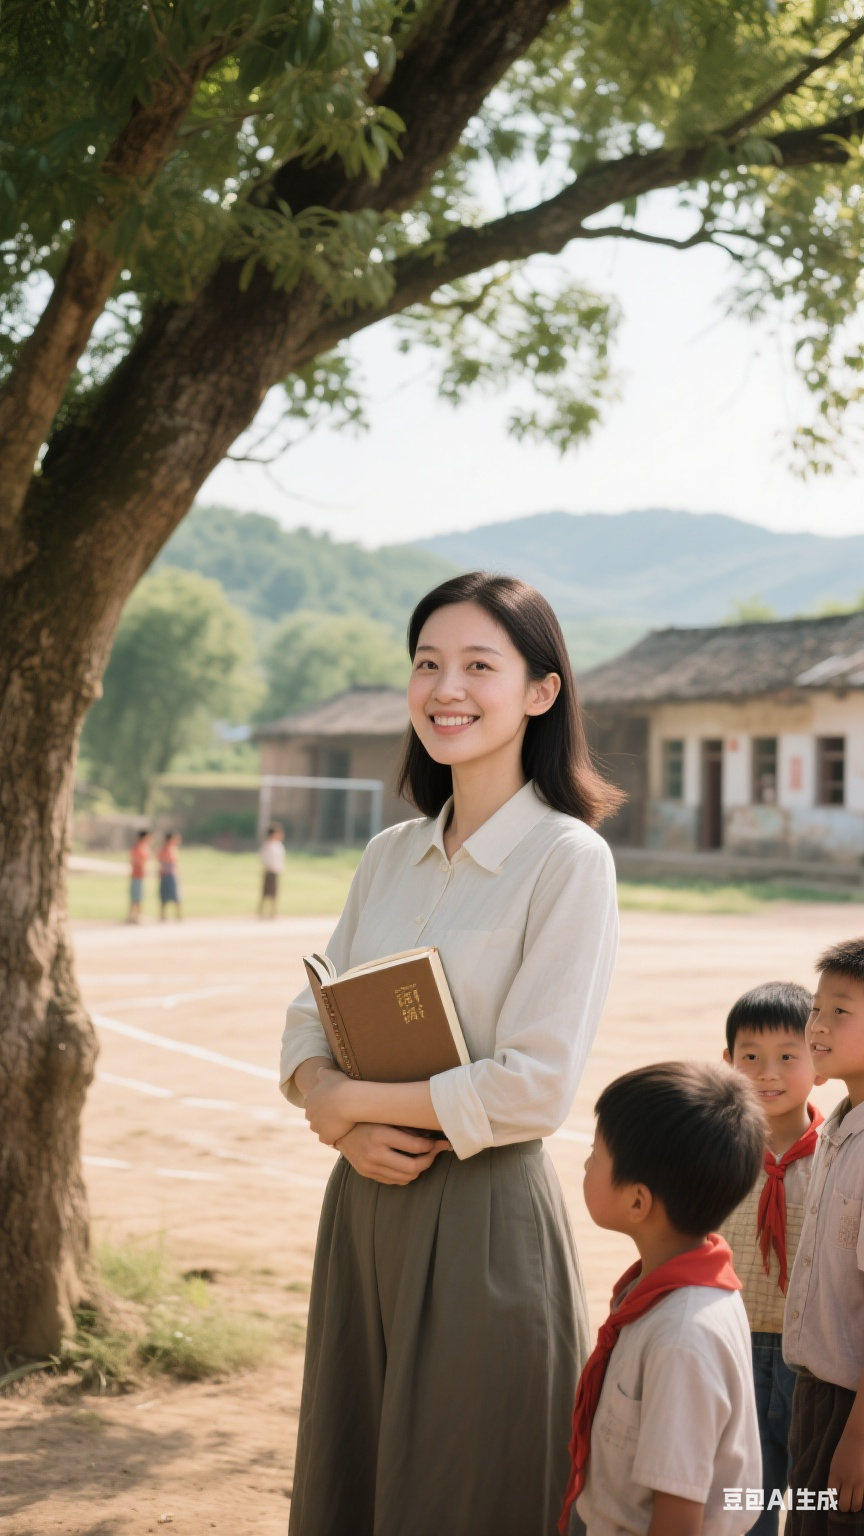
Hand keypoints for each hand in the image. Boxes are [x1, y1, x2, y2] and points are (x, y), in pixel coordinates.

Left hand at [303, 1065, 356, 1144]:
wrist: (349, 1101)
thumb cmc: (341, 1085)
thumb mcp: (330, 1074)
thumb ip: (323, 1073)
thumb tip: (319, 1070)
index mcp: (309, 1100)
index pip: (313, 1106)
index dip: (323, 1106)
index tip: (332, 1106)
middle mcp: (309, 1115)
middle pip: (315, 1119)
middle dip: (324, 1118)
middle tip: (337, 1117)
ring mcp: (317, 1127)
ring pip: (321, 1130)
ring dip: (329, 1129)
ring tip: (341, 1126)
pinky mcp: (326, 1137)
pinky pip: (329, 1140)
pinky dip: (334, 1138)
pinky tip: (342, 1133)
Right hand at [334, 1124, 451, 1184]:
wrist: (339, 1128)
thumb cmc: (368, 1117)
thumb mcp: (387, 1116)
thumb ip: (408, 1128)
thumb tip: (432, 1137)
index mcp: (381, 1135)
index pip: (416, 1147)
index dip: (432, 1146)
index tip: (439, 1142)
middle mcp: (374, 1154)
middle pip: (413, 1167)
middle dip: (429, 1160)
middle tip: (435, 1151)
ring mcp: (370, 1167)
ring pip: (406, 1177)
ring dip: (419, 1168)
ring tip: (424, 1157)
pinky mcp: (367, 1173)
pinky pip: (394, 1181)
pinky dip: (406, 1174)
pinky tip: (409, 1163)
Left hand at [829, 1419, 863, 1512]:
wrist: (856, 1439)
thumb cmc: (844, 1451)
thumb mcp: (834, 1464)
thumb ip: (835, 1479)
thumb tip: (835, 1494)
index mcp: (834, 1475)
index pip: (832, 1496)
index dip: (833, 1503)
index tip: (835, 1503)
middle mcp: (845, 1480)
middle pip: (843, 1504)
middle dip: (843, 1508)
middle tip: (844, 1506)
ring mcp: (857, 1481)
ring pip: (855, 1504)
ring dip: (853, 1507)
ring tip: (853, 1505)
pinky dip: (862, 1501)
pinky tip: (860, 1498)